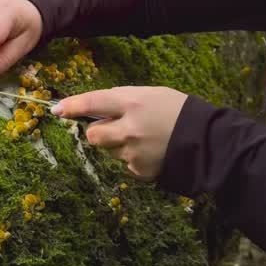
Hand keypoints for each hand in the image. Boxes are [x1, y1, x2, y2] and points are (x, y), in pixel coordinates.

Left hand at [52, 86, 186, 180]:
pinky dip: (132, 158)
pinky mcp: (140, 171)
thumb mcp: (151, 94)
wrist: (208, 141)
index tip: (57, 110)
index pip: (94, 103)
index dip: (73, 106)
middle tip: (114, 126)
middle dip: (98, 131)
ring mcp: (133, 153)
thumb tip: (96, 109)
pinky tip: (151, 151)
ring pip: (109, 151)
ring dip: (117, 145)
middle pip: (93, 135)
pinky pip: (125, 164)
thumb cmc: (179, 111)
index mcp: (133, 103)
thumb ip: (123, 101)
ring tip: (144, 139)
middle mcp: (129, 129)